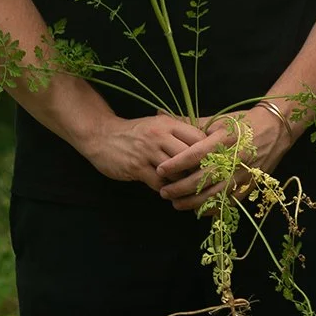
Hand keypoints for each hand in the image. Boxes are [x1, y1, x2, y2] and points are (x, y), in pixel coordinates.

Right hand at [73, 113, 207, 191]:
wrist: (102, 136)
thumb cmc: (135, 132)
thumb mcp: (157, 125)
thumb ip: (178, 132)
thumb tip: (205, 143)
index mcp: (168, 124)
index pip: (197, 137)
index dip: (208, 151)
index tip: (213, 162)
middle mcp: (159, 136)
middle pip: (190, 156)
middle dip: (198, 169)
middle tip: (204, 180)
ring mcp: (147, 152)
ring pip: (176, 172)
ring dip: (183, 182)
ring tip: (188, 188)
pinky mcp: (137, 167)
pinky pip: (159, 183)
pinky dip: (167, 190)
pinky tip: (169, 192)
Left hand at [155, 105, 295, 210]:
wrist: (276, 129)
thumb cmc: (244, 123)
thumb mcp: (219, 120)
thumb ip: (192, 124)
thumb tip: (162, 116)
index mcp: (224, 139)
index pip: (195, 155)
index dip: (176, 164)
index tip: (160, 169)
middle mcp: (233, 159)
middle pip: (202, 178)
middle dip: (180, 188)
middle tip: (163, 192)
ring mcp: (242, 174)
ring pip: (214, 195)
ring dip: (192, 202)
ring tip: (176, 203)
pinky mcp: (249, 185)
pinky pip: (228, 202)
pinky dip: (211, 208)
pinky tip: (198, 209)